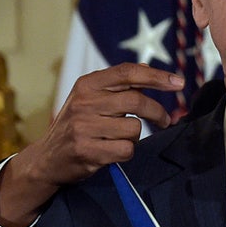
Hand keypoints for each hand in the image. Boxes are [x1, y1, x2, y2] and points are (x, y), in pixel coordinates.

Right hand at [0, 63, 183, 226]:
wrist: (47, 158)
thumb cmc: (76, 125)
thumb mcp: (89, 98)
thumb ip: (115, 85)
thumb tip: (146, 68)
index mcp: (87, 84)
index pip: (128, 73)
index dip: (156, 76)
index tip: (179, 83)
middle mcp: (84, 102)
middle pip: (136, 101)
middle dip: (157, 112)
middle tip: (165, 121)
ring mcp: (84, 126)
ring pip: (133, 129)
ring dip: (135, 136)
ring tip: (120, 139)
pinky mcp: (86, 150)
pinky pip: (126, 150)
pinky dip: (126, 153)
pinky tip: (113, 152)